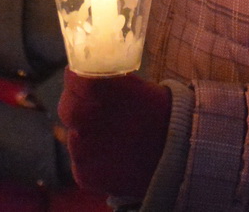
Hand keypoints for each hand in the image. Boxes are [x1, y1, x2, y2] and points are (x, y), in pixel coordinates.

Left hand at [58, 69, 171, 202]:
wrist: (181, 159)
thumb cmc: (162, 118)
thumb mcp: (141, 89)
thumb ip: (111, 83)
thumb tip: (90, 72)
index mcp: (105, 93)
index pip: (74, 77)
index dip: (77, 75)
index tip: (82, 75)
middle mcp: (89, 121)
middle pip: (67, 107)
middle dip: (77, 104)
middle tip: (95, 106)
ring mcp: (84, 151)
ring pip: (74, 136)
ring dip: (87, 134)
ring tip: (115, 137)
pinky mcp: (84, 175)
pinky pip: (81, 162)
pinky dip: (93, 159)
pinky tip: (115, 157)